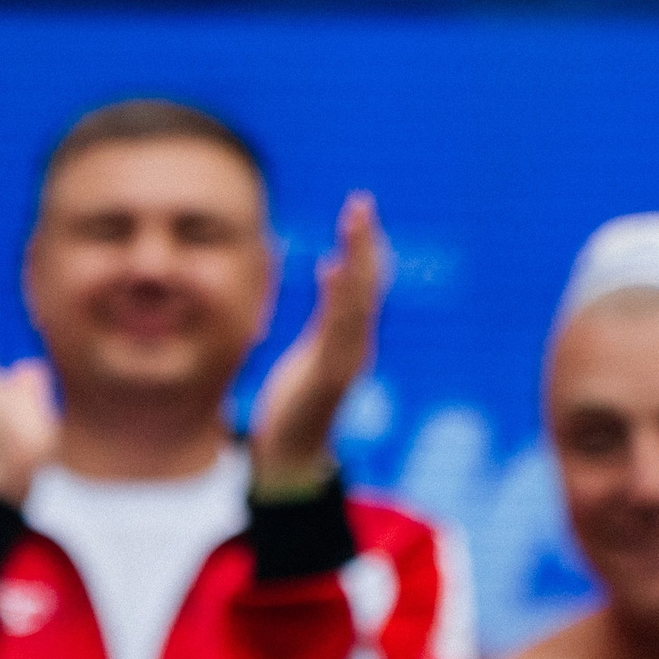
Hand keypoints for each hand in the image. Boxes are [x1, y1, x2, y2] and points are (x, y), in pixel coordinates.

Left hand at [249, 191, 387, 492]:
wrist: (291, 456)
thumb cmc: (297, 407)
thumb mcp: (312, 355)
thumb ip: (327, 320)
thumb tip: (331, 273)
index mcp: (352, 339)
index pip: (364, 285)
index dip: (364, 248)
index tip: (359, 210)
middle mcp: (356, 346)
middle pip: (367, 286)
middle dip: (365, 243)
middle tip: (360, 202)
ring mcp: (345, 361)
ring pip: (357, 301)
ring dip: (356, 259)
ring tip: (353, 221)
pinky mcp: (327, 377)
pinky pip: (336, 329)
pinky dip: (337, 298)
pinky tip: (329, 267)